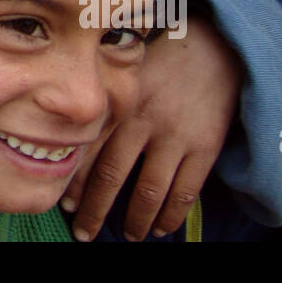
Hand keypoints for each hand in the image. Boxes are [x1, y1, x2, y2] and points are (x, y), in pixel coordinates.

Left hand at [63, 12, 242, 240]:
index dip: (75, 180)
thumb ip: (106, 102)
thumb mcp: (128, 71)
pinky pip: (185, 192)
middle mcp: (145, 120)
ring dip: (135, 219)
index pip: (89, 149)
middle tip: (84, 232)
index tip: (66, 203)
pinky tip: (161, 228)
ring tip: (127, 234)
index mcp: (120, 101)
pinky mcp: (204, 147)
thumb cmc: (164, 60)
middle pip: (113, 176)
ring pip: (149, 191)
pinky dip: (171, 215)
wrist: (216, 47)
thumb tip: (73, 137)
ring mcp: (176, 135)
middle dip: (95, 209)